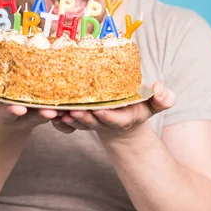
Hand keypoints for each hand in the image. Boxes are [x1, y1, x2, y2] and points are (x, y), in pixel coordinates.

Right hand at [0, 88, 63, 130]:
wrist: (12, 113)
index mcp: (5, 114)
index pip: (8, 113)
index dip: (12, 112)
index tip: (19, 109)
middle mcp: (22, 116)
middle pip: (32, 117)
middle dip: (40, 114)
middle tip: (49, 112)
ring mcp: (36, 114)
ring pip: (48, 114)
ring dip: (58, 112)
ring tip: (66, 109)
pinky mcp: (48, 110)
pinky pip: (59, 111)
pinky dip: (66, 110)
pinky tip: (76, 103)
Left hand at [51, 82, 174, 137]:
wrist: (122, 120)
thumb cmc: (137, 108)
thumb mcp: (152, 104)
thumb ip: (162, 99)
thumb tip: (161, 89)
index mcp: (122, 118)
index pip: (114, 119)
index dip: (107, 116)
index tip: (100, 111)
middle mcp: (104, 121)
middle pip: (92, 121)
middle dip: (82, 117)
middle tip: (73, 110)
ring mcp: (90, 121)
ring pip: (76, 121)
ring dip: (66, 118)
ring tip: (56, 112)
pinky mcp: (78, 118)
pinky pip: (66, 119)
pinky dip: (57, 117)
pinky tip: (48, 110)